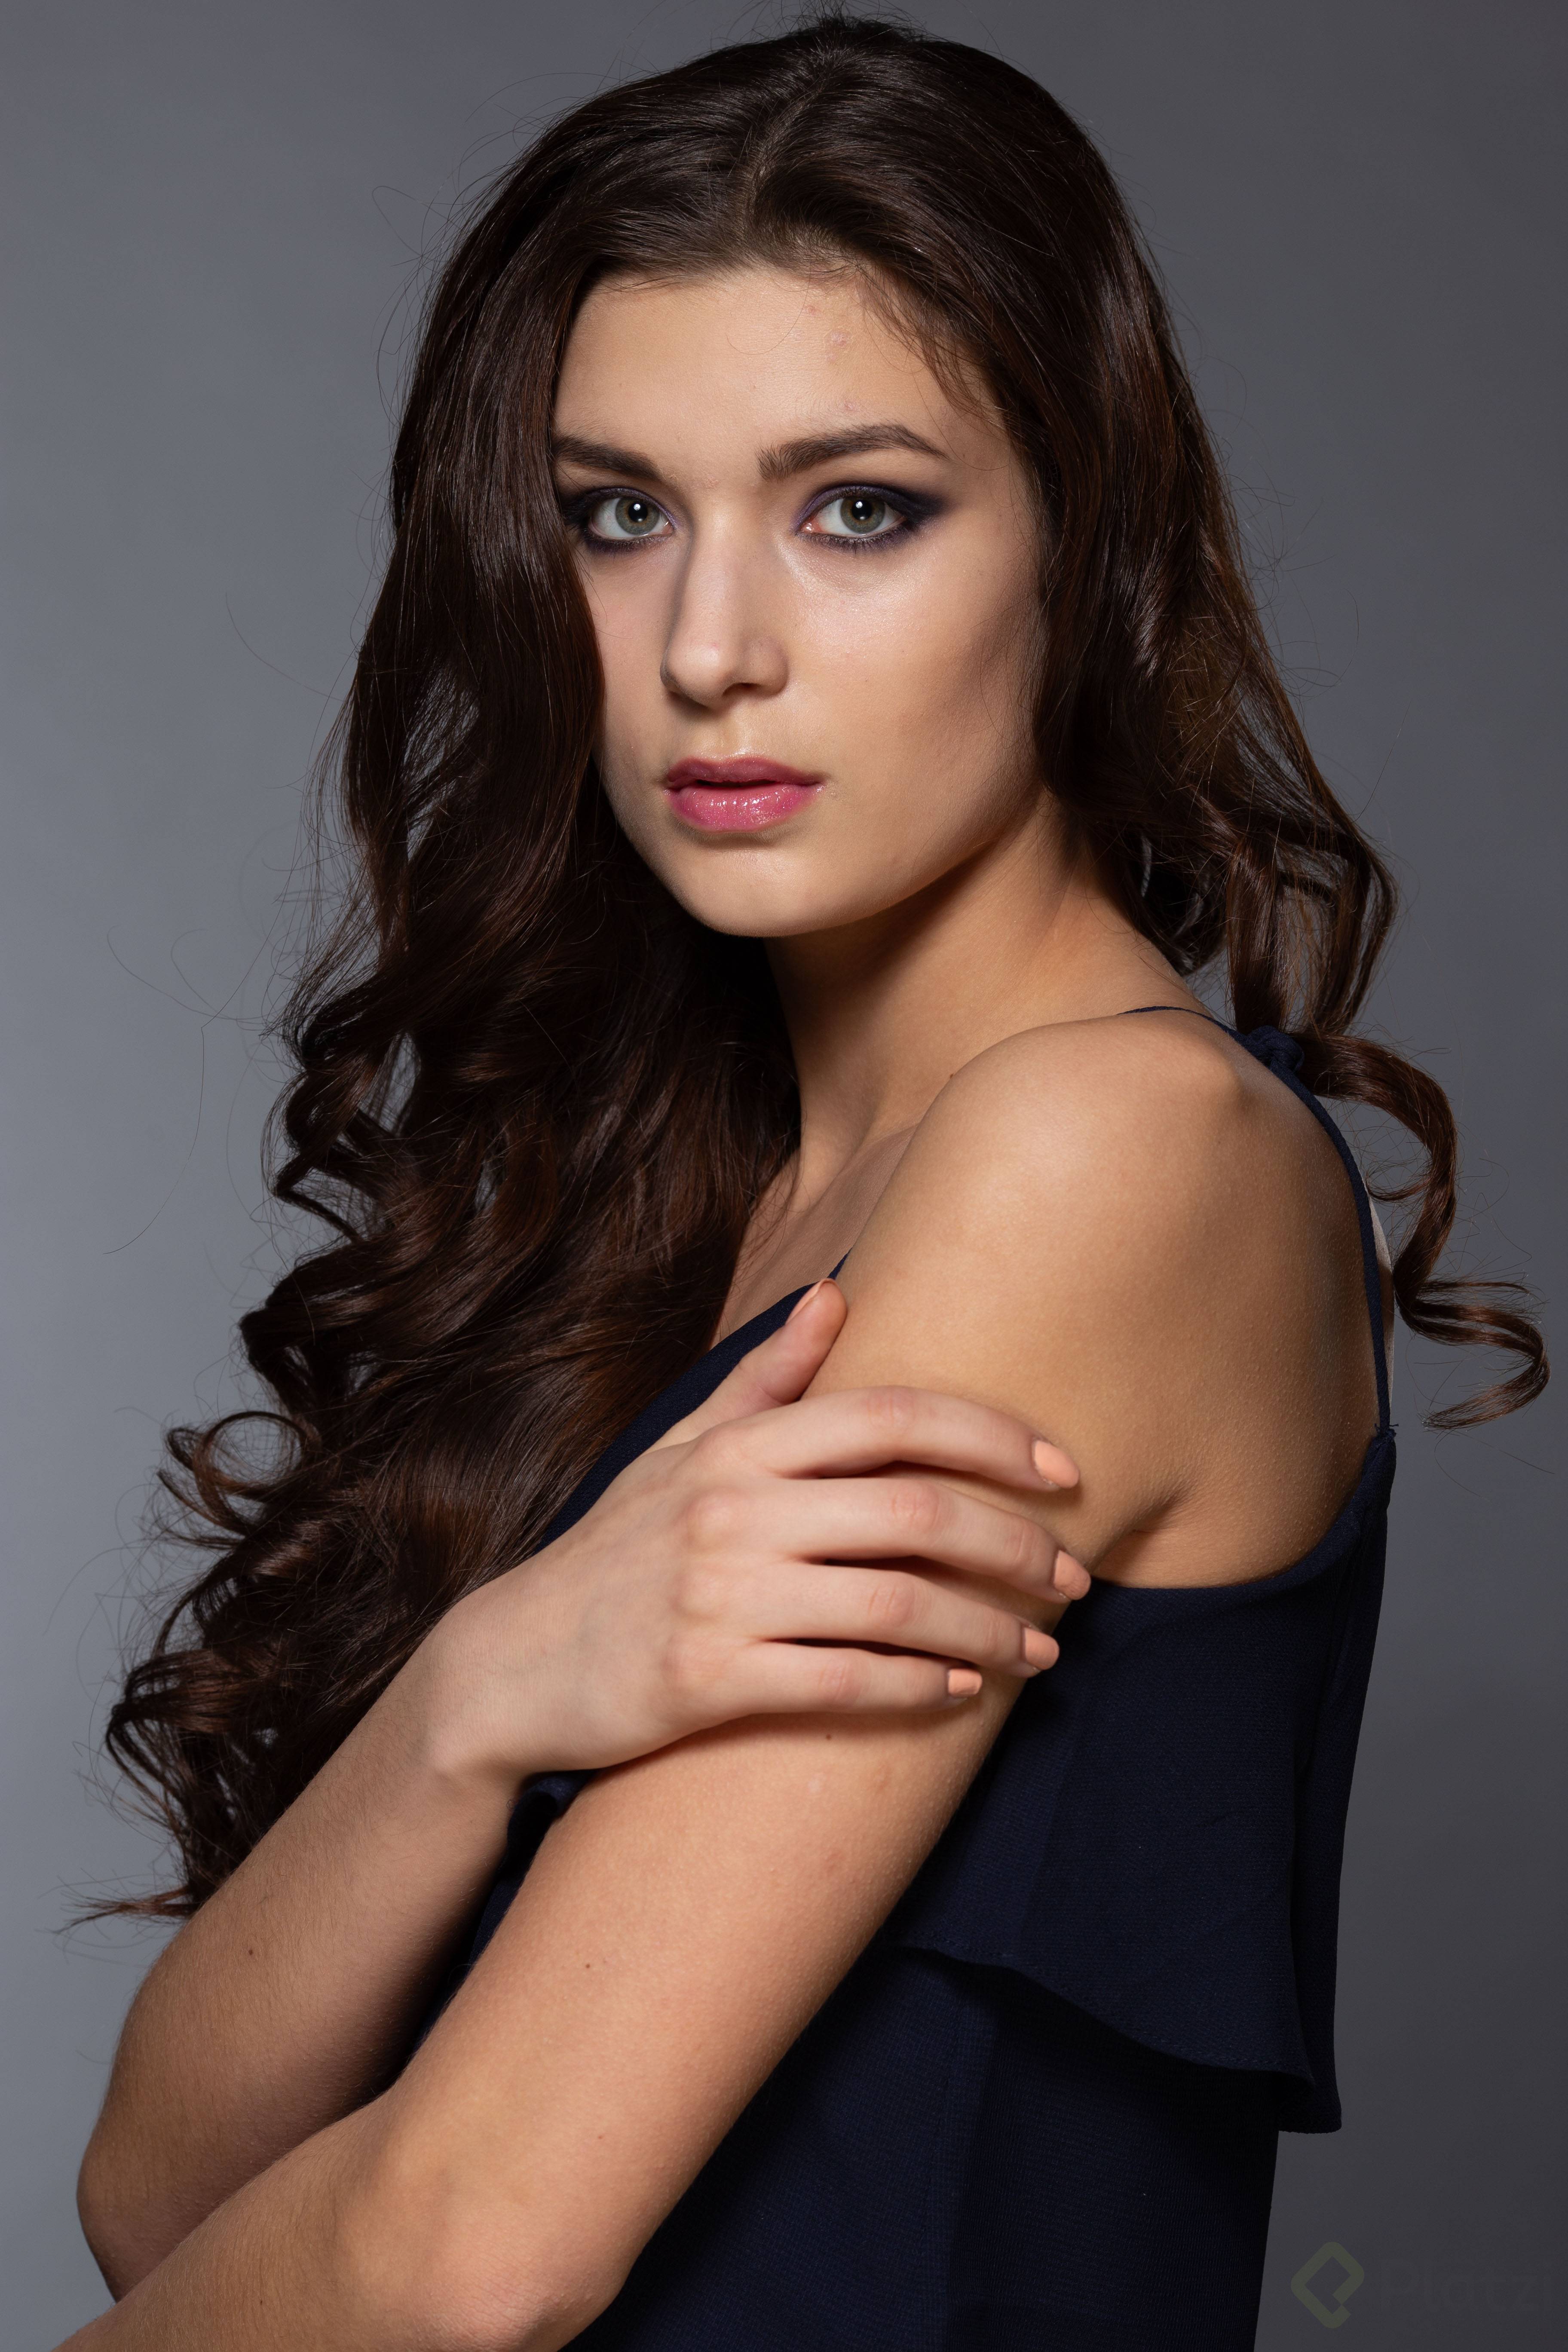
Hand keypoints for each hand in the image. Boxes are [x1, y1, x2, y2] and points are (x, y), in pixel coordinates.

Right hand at [430, 1279, 1085, 1782]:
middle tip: (1075, 1577)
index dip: (993, 1437)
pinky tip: (961, 1690)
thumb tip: (837, 1293)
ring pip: (895, 1607)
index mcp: (738, 1448)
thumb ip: (766, 1380)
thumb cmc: (618, 1551)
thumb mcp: (681, 1453)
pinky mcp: (706, 1682)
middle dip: (1017, 1546)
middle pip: (916, 1512)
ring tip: (1041, 1653)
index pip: (893, 1418)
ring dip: (988, 1629)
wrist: (511, 1664)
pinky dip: (916, 1687)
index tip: (1064, 1471)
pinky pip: (843, 1682)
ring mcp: (718, 1596)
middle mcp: (731, 1512)